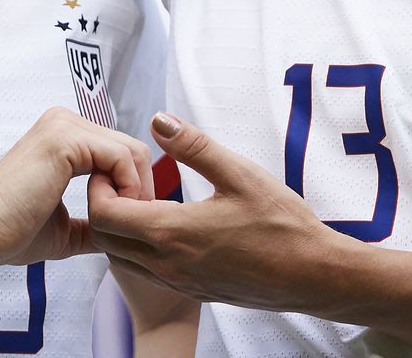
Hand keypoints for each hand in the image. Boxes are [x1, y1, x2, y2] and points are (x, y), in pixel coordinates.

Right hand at [0, 108, 154, 274]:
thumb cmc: (11, 232)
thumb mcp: (65, 226)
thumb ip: (96, 221)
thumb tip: (123, 232)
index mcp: (63, 135)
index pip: (122, 153)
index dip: (134, 190)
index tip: (128, 224)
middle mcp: (64, 121)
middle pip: (133, 149)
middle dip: (141, 191)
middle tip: (130, 226)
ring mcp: (64, 126)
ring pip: (132, 151)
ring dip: (135, 192)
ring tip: (117, 224)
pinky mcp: (65, 139)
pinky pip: (121, 158)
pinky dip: (126, 189)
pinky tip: (108, 214)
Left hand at [88, 113, 349, 311]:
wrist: (312, 276)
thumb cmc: (282, 226)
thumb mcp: (240, 174)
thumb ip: (194, 146)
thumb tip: (158, 120)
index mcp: (172, 232)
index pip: (104, 214)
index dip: (99, 188)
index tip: (116, 168)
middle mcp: (167, 264)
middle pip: (104, 239)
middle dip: (104, 207)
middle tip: (126, 182)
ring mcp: (178, 282)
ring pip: (122, 258)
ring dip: (121, 230)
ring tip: (147, 201)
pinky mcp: (192, 292)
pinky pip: (146, 271)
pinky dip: (140, 248)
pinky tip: (169, 225)